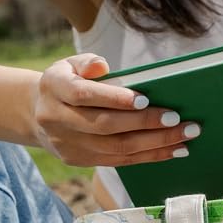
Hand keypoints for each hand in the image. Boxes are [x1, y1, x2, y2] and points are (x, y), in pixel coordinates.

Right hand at [30, 53, 200, 166]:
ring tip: (184, 137)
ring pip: (115, 148)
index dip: (114, 98)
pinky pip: (118, 161)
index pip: (84, 95)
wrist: (37, 113)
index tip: (145, 100)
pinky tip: (172, 150)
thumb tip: (103, 66)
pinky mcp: (79, 161)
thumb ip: (87, 62)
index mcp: (54, 89)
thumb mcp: (69, 63)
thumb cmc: (66, 82)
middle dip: (145, 124)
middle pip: (105, 126)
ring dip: (154, 144)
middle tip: (179, 119)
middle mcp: (57, 120)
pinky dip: (148, 156)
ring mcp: (68, 145)